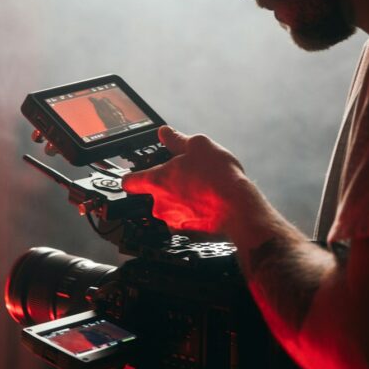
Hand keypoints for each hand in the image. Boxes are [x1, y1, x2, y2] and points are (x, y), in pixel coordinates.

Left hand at [121, 126, 249, 234]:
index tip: (137, 176)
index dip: (132, 177)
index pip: (129, 182)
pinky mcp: (188, 235)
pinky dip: (194, 214)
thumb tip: (164, 133)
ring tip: (202, 191)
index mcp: (157, 181)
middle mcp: (160, 205)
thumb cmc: (218, 177)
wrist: (238, 209)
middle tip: (188, 177)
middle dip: (168, 187)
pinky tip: (208, 205)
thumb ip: (176, 139)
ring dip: (181, 201)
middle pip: (154, 195)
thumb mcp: (198, 145)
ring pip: (171, 209)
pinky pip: (186, 221)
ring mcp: (173, 222)